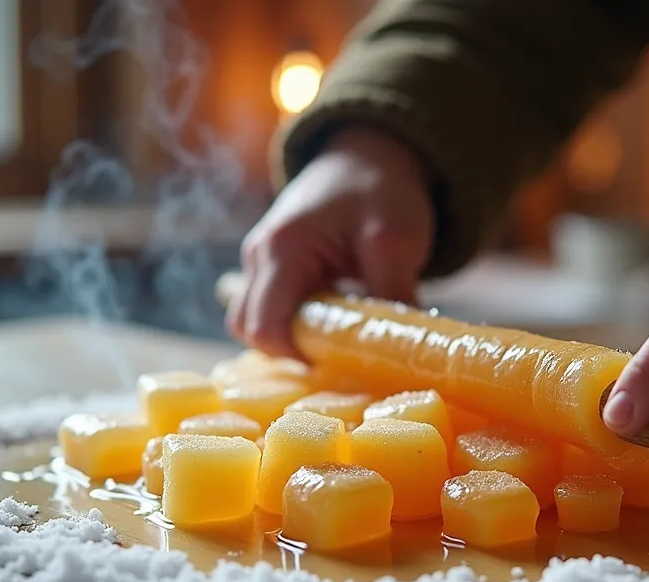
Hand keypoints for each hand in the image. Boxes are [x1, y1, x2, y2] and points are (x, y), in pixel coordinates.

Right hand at [226, 126, 434, 357]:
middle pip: (248, 329)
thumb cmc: (380, 189)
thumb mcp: (397, 240)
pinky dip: (295, 323)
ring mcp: (261, 260)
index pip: (264, 326)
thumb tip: (400, 351)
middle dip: (290, 350)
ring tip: (338, 332)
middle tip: (340, 353)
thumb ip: (393, 294)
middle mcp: (259, 255)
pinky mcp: (273, 265)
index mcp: (283, 248)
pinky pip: (270, 308)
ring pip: (256, 321)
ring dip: (292, 336)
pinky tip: (333, 319)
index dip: (294, 355)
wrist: (370, 153)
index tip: (336, 362)